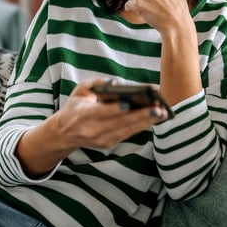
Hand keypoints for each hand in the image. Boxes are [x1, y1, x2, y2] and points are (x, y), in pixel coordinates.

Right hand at [52, 78, 168, 149]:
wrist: (64, 133)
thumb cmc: (75, 106)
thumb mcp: (80, 90)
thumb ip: (96, 83)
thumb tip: (115, 82)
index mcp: (82, 115)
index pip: (101, 112)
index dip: (115, 109)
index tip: (129, 103)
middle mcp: (92, 130)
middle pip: (120, 123)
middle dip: (141, 116)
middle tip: (159, 109)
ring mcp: (101, 140)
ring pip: (127, 131)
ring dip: (146, 123)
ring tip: (162, 113)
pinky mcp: (108, 145)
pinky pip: (127, 134)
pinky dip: (141, 127)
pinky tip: (154, 119)